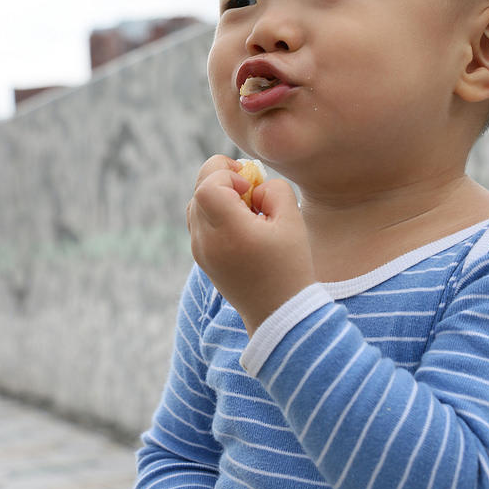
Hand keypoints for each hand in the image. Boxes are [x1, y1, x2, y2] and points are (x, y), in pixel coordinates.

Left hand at [187, 155, 315, 336]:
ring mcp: (200, 252)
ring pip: (195, 205)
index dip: (227, 174)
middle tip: (248, 185)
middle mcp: (206, 241)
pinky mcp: (201, 258)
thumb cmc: (290, 267)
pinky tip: (239, 221)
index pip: (207, 186)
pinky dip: (214, 212)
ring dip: (217, 194)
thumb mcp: (293, 221)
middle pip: (198, 191)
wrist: (279, 314)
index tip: (250, 187)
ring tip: (245, 206)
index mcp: (229, 232)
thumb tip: (254, 185)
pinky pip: (198, 222)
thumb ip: (274, 190)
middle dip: (221, 178)